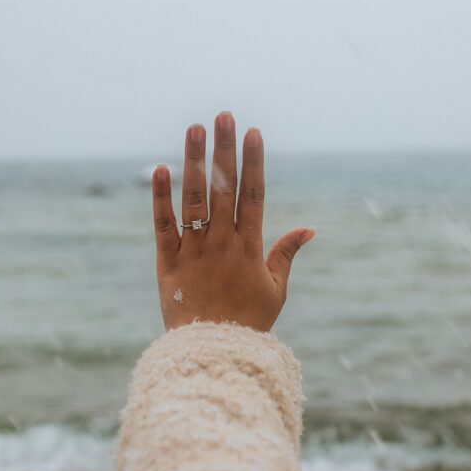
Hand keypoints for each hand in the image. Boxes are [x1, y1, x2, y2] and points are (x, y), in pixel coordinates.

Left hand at [151, 112, 314, 331]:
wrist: (211, 354)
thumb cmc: (247, 323)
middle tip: (223, 115)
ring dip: (194, 162)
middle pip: (224, 188)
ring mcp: (194, 250)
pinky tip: (160, 168)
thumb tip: (310, 228)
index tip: (254, 132)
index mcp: (250, 248)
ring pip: (194, 199)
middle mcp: (222, 243)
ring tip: (194, 129)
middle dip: (224, 149)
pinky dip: (160, 197)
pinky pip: (163, 225)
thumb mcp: (276, 290)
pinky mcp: (167, 262)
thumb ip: (288, 254)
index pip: (253, 195)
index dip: (253, 162)